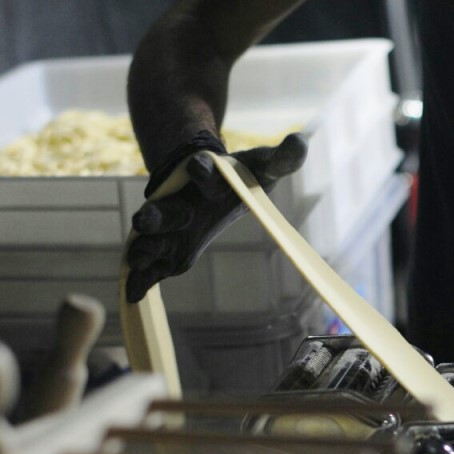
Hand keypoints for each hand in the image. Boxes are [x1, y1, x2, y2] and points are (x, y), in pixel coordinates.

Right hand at [124, 132, 307, 302]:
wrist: (210, 181)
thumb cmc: (240, 176)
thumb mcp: (263, 166)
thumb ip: (283, 158)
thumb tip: (301, 141)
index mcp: (205, 176)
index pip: (202, 170)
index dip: (202, 169)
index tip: (199, 167)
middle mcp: (182, 200)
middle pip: (166, 209)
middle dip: (156, 216)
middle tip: (142, 219)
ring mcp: (171, 227)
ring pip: (153, 238)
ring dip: (143, 248)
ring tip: (136, 259)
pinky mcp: (169, 249)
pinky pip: (153, 265)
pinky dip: (142, 278)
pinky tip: (132, 294)